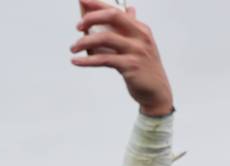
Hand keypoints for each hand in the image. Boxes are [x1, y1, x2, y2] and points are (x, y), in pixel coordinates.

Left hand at [71, 0, 172, 115]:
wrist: (156, 91)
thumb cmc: (145, 68)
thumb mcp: (141, 44)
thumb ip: (131, 28)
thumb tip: (129, 9)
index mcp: (140, 29)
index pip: (117, 10)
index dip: (98, 4)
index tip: (82, 0)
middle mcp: (139, 36)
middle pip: (113, 17)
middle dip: (92, 17)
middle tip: (78, 26)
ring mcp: (135, 50)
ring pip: (105, 38)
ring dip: (85, 42)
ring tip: (73, 48)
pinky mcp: (129, 66)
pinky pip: (103, 59)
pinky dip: (87, 60)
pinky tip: (76, 61)